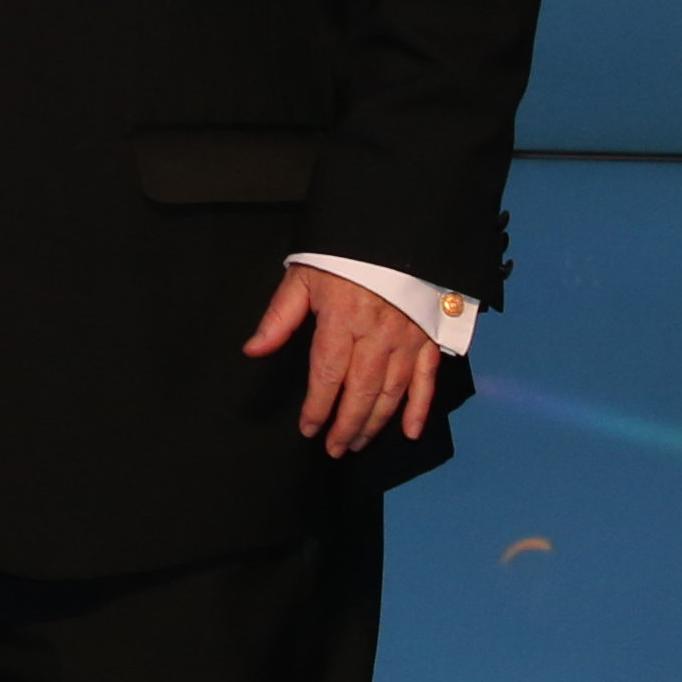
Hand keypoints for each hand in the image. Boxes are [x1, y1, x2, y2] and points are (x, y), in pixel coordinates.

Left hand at [247, 266, 441, 456]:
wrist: (399, 232)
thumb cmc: (345, 255)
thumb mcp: (304, 276)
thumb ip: (279, 316)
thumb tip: (253, 350)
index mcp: (342, 321)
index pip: (327, 375)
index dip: (317, 407)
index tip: (307, 429)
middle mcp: (377, 336)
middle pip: (360, 392)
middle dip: (346, 426)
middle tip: (334, 449)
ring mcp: (407, 340)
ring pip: (391, 393)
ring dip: (374, 423)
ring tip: (358, 443)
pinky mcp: (428, 340)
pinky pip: (427, 381)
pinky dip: (420, 409)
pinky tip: (410, 433)